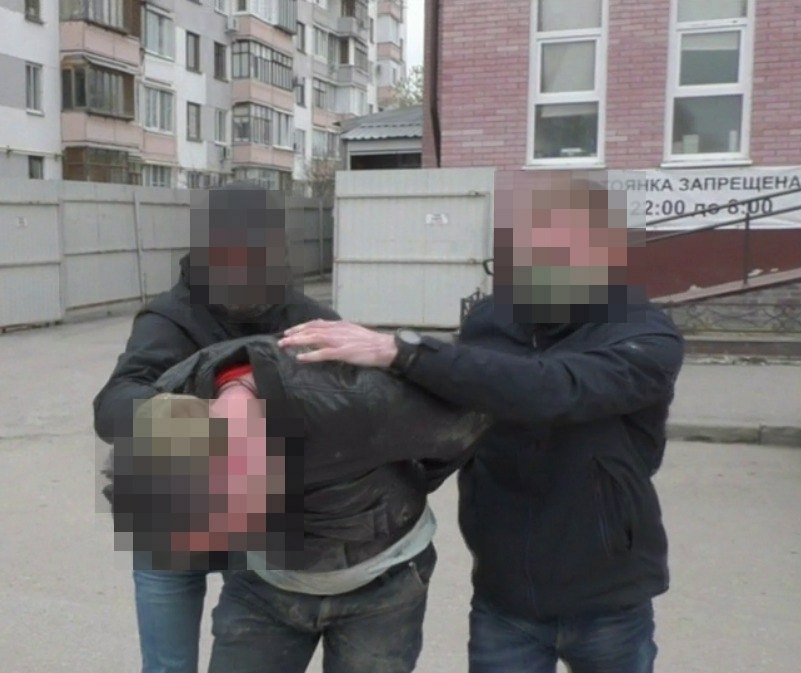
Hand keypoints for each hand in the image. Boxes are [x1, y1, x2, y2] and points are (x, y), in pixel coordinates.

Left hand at [278, 319, 397, 367]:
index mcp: (340, 325)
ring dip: (298, 341)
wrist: (386, 347)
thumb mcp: (352, 330)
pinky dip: (311, 355)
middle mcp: (338, 330)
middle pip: (311, 329)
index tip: (289, 331)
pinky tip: (300, 357)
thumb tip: (321, 325)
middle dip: (295, 333)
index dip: (301, 327)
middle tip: (282, 339)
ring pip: (314, 338)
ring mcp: (340, 341)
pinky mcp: (344, 352)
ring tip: (286, 345)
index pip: (316, 323)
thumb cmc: (371, 342)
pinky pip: (324, 353)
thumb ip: (337, 329)